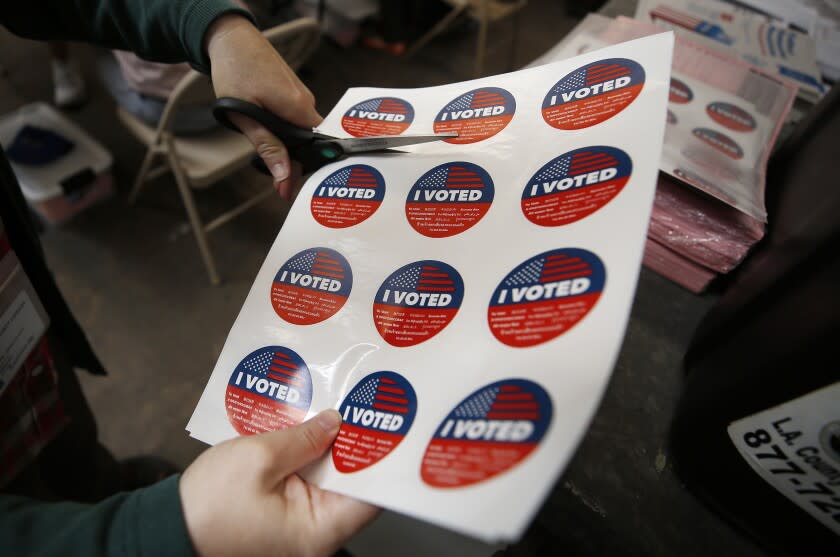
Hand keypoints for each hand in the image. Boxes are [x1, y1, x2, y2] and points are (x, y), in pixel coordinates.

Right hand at [180, 410, 378, 556]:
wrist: (165, 529)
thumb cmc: (207, 506)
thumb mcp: (257, 459)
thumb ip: (302, 438)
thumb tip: (335, 422)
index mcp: (318, 530)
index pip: (371, 495)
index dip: (381, 458)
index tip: (387, 424)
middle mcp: (316, 534)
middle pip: (352, 484)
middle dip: (353, 444)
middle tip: (361, 405)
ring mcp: (300, 527)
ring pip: (328, 480)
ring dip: (328, 447)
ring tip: (337, 407)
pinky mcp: (284, 518)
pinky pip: (307, 483)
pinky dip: (307, 457)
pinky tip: (307, 427)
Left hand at [206, 15, 322, 198]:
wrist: (231, 38)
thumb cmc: (235, 71)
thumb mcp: (245, 115)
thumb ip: (268, 146)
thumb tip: (285, 175)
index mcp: (299, 109)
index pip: (311, 150)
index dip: (297, 170)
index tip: (283, 191)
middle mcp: (307, 102)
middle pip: (306, 142)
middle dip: (289, 158)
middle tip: (271, 176)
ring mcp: (302, 95)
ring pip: (299, 130)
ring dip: (283, 141)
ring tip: (260, 141)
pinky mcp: (295, 91)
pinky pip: (294, 117)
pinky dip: (282, 126)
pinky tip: (265, 125)